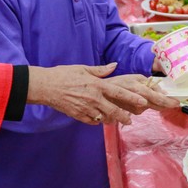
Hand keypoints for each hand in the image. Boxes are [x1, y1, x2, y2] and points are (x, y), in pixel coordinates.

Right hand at [26, 63, 178, 124]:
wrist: (45, 86)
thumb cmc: (64, 75)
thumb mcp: (83, 69)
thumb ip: (101, 70)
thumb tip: (114, 65)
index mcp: (97, 85)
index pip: (119, 92)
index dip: (132, 98)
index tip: (143, 102)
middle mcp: (93, 98)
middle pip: (114, 110)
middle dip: (124, 116)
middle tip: (130, 120)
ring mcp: (85, 108)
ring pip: (104, 118)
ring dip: (111, 120)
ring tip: (117, 120)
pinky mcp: (77, 115)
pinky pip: (92, 121)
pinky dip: (97, 121)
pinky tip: (100, 119)